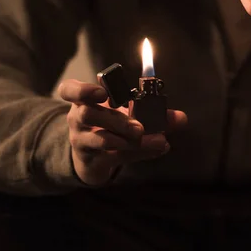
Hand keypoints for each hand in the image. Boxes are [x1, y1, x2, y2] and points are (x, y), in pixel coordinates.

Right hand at [58, 79, 186, 186]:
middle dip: (115, 119)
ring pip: (100, 140)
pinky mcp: (92, 160)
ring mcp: (82, 141)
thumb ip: (154, 111)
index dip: (82, 90)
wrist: (94, 156)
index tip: (102, 92)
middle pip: (87, 115)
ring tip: (151, 139)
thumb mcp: (127, 112)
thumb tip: (182, 118)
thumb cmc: (111, 124)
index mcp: (82, 99)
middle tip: (139, 127)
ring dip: (127, 139)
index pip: (68, 90)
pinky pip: (114, 156)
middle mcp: (77, 119)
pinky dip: (138, 153)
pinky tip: (158, 148)